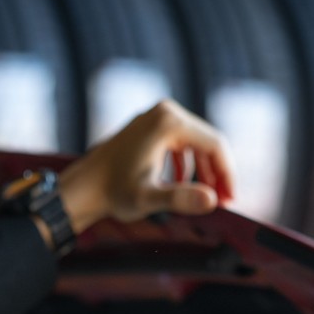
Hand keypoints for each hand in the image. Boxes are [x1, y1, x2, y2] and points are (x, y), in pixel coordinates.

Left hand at [58, 99, 234, 234]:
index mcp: (169, 122)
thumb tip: (212, 200)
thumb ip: (181, 198)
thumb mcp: (149, 198)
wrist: (83, 187)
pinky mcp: (148, 127)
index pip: (215, 145)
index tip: (231, 199)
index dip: (227, 174)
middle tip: (223, 202)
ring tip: (207, 197)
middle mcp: (165, 111)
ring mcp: (155, 117)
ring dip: (203, 170)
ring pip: (194, 143)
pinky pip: (179, 143)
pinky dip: (187, 163)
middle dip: (217, 173)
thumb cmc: (112, 192)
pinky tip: (185, 183)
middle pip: (207, 141)